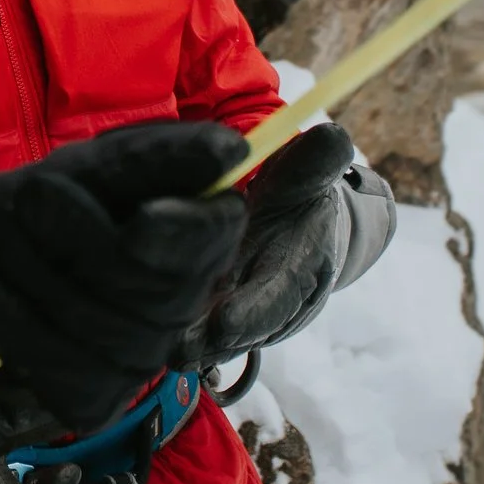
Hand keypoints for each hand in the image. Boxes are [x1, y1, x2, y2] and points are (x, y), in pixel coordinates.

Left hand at [0, 122, 248, 431]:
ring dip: (32, 267)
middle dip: (76, 235)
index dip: (186, 237)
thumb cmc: (46, 201)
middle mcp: (181, 308)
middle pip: (155, 289)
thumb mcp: (93, 164)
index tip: (142, 218)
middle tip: (28, 193)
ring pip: (101, 326)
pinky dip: (10, 322)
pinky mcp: (91, 400)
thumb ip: (158, 157)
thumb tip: (233, 151)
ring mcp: (138, 360)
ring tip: (1, 234)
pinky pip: (60, 369)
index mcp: (199, 239)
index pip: (216, 245)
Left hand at [171, 122, 392, 370]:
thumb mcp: (309, 175)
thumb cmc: (300, 196)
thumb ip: (317, 160)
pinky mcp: (226, 323)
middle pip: (247, 331)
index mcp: (306, 267)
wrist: (303, 227)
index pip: (282, 297)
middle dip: (214, 341)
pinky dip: (183, 341)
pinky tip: (150, 341)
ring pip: (223, 342)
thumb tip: (333, 133)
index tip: (225, 322)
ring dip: (193, 346)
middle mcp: (280, 303)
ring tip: (158, 349)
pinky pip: (205, 339)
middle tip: (176, 347)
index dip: (254, 311)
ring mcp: (252, 317)